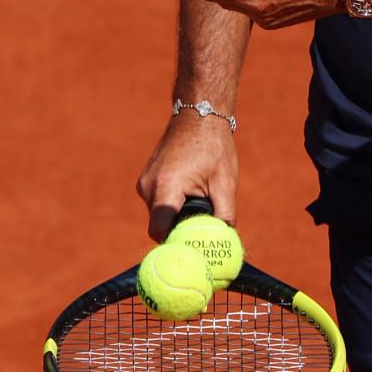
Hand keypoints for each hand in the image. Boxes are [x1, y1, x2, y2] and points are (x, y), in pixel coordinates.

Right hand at [137, 109, 237, 240]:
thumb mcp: (225, 183)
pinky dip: (173, 206)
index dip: (173, 246)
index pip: (159, 231)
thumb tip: (226, 242)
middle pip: (160, 225)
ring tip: (201, 210)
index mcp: (166, 187)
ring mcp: (146, 181)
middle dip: (179, 233)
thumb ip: (225, 215)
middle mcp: (149, 185)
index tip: (190, 256)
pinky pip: (159, 202)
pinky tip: (193, 198)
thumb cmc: (213, 146)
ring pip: (159, 214)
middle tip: (203, 240)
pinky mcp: (148, 178)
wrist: (199, 115)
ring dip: (177, 217)